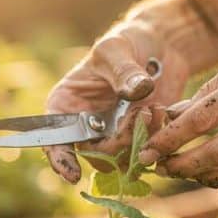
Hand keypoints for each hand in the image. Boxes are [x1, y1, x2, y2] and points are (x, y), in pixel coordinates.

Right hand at [44, 19, 189, 182]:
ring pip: (123, 160)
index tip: (71, 174)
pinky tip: (163, 111)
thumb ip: (123, 71)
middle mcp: (86, 128)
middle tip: (141, 113)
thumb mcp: (116, 50)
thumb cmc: (126, 42)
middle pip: (96, 156)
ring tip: (154, 108)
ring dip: (142, 140)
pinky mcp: (140, 139)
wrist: (158, 46)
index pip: (54, 140)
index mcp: (66, 106)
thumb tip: (138, 91)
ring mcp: (114, 136)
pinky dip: (158, 139)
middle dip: (120, 142)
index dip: (60, 159)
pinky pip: (146, 154)